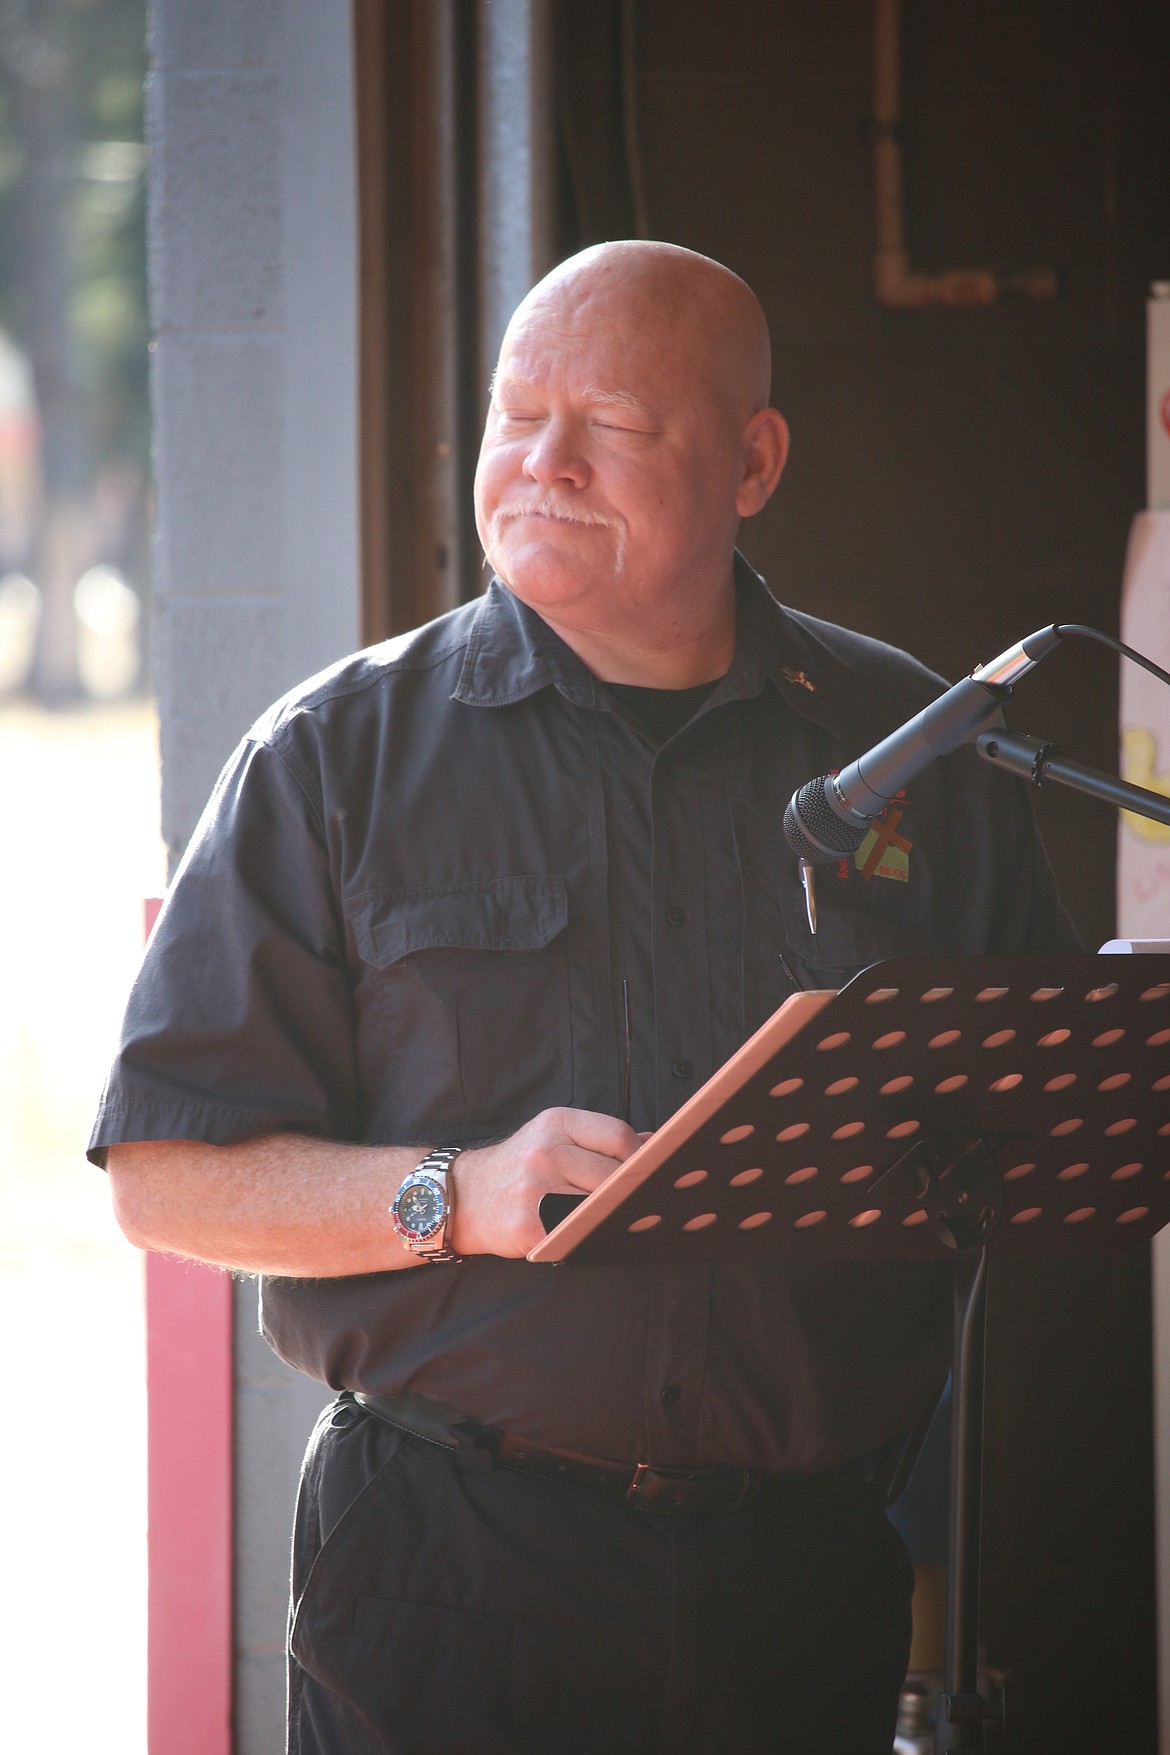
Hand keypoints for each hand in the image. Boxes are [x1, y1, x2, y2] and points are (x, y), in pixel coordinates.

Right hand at [450, 1107, 643, 1257]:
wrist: (465, 1195)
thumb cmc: (520, 1166)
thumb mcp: (555, 1136)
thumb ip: (602, 1138)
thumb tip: (655, 1142)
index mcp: (555, 1123)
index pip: (618, 1136)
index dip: (642, 1156)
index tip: (652, 1171)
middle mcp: (544, 1152)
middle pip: (613, 1173)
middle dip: (631, 1189)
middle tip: (645, 1200)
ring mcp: (535, 1189)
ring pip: (598, 1205)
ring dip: (613, 1214)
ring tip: (621, 1216)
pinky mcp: (529, 1226)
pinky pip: (576, 1232)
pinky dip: (589, 1234)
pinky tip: (592, 1232)